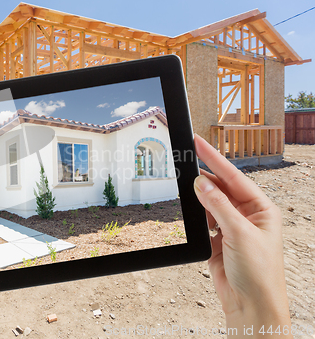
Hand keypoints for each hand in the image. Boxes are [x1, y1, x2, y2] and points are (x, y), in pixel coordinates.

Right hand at [193, 134, 290, 336]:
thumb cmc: (258, 273)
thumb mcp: (240, 233)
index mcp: (262, 209)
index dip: (215, 159)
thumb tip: (201, 183)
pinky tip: (191, 204)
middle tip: (186, 157)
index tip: (199, 143)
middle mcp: (248, 215)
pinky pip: (204, 218)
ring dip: (199, 194)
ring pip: (211, 202)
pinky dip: (196, 211)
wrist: (251, 305)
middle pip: (222, 187)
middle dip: (205, 174)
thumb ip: (218, 206)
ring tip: (185, 180)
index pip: (234, 177)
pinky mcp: (218, 239)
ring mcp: (232, 227)